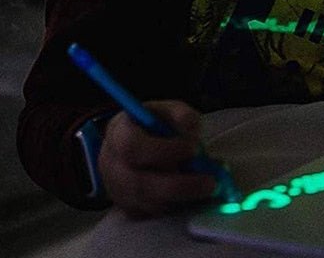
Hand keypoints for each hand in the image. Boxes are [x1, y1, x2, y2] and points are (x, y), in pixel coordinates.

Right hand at [98, 99, 216, 217]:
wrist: (132, 142)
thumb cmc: (152, 123)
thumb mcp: (167, 110)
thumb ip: (181, 115)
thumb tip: (192, 130)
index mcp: (118, 133)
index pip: (133, 147)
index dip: (164, 150)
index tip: (193, 148)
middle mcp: (112, 165)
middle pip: (140, 184)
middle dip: (179, 185)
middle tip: (210, 182)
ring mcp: (117, 190)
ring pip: (148, 203)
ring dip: (181, 198)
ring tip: (206, 187)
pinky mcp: (128, 208)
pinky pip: (152, 214)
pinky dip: (175, 207)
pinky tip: (193, 195)